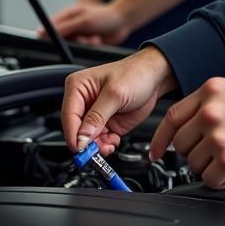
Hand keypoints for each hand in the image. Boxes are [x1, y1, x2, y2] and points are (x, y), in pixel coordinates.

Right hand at [41, 2, 132, 45]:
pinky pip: (81, 49)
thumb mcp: (83, 21)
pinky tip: (97, 40)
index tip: (47, 42)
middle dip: (72, 41)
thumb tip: (44, 32)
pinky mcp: (86, 42)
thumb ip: (64, 27)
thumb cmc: (105, 16)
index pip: (50, 25)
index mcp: (68, 14)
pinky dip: (89, 47)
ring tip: (93, 38)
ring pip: (72, 45)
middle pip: (60, 38)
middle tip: (82, 39)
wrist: (123, 22)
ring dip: (83, 44)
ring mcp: (79, 33)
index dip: (47, 35)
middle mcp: (71, 23)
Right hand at [61, 47, 176, 153]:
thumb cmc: (135, 74)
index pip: (68, 115)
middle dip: (86, 142)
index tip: (80, 148)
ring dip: (97, 146)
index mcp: (78, 87)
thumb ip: (97, 117)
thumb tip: (82, 136)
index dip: (73, 134)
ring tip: (108, 146)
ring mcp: (96, 115)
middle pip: (76, 130)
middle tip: (96, 151)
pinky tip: (114, 141)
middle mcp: (84, 102)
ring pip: (88, 139)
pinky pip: (101, 140)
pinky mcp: (107, 124)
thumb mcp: (115, 94)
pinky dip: (106, 145)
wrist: (155, 78)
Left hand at [149, 77, 224, 188]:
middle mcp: (210, 112)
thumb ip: (210, 106)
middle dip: (194, 154)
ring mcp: (218, 136)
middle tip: (213, 155)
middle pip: (180, 145)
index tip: (156, 152)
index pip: (171, 118)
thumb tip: (193, 127)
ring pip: (194, 164)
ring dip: (210, 168)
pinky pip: (210, 180)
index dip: (160, 139)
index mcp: (209, 92)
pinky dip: (221, 181)